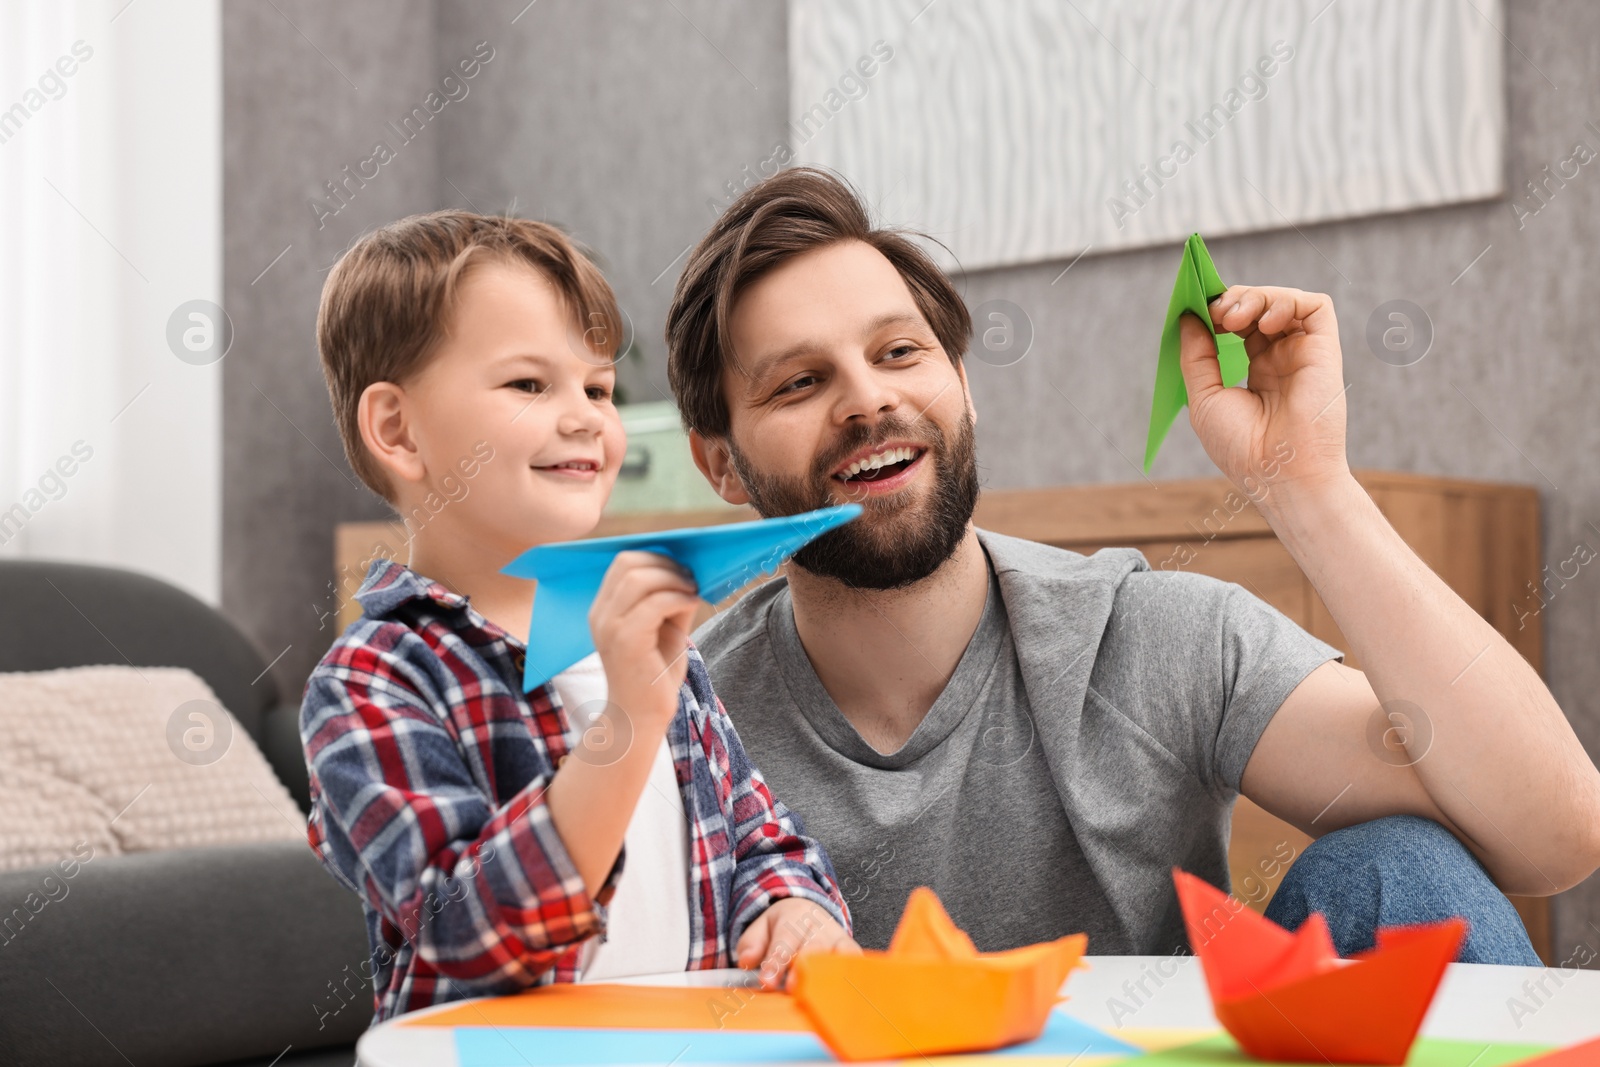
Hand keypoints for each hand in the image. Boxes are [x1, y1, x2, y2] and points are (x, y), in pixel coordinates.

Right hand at [588, 551, 700, 727]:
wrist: (641, 716)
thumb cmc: (654, 674)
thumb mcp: (665, 628)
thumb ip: (671, 599)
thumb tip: (689, 571)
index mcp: (605, 609)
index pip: (623, 562)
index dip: (655, 557)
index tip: (681, 570)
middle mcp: (601, 614)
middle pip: (628, 563)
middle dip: (665, 564)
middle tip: (690, 578)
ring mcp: (610, 627)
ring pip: (640, 578)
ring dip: (673, 579)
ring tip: (692, 591)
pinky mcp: (626, 641)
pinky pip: (655, 603)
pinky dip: (678, 597)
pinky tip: (692, 603)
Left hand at [735, 898, 858, 989]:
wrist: (808, 911)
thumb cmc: (782, 927)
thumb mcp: (761, 928)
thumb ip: (751, 943)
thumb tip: (747, 960)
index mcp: (793, 917)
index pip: (785, 940)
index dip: (776, 962)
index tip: (767, 982)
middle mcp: (818, 926)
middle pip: (812, 948)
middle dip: (802, 970)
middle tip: (792, 989)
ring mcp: (836, 938)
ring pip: (834, 956)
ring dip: (826, 976)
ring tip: (819, 997)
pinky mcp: (850, 949)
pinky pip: (853, 960)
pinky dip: (851, 973)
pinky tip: (845, 989)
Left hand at [1177, 285, 1351, 505]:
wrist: (1279, 475)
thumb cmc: (1242, 448)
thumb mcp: (1205, 398)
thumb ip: (1197, 356)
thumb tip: (1188, 317)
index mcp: (1257, 372)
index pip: (1240, 326)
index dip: (1219, 311)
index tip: (1198, 310)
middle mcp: (1283, 359)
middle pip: (1259, 307)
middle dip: (1233, 300)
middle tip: (1215, 314)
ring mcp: (1304, 354)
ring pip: (1284, 301)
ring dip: (1255, 297)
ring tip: (1233, 319)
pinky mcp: (1324, 350)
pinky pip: (1315, 307)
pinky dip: (1287, 301)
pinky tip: (1264, 322)